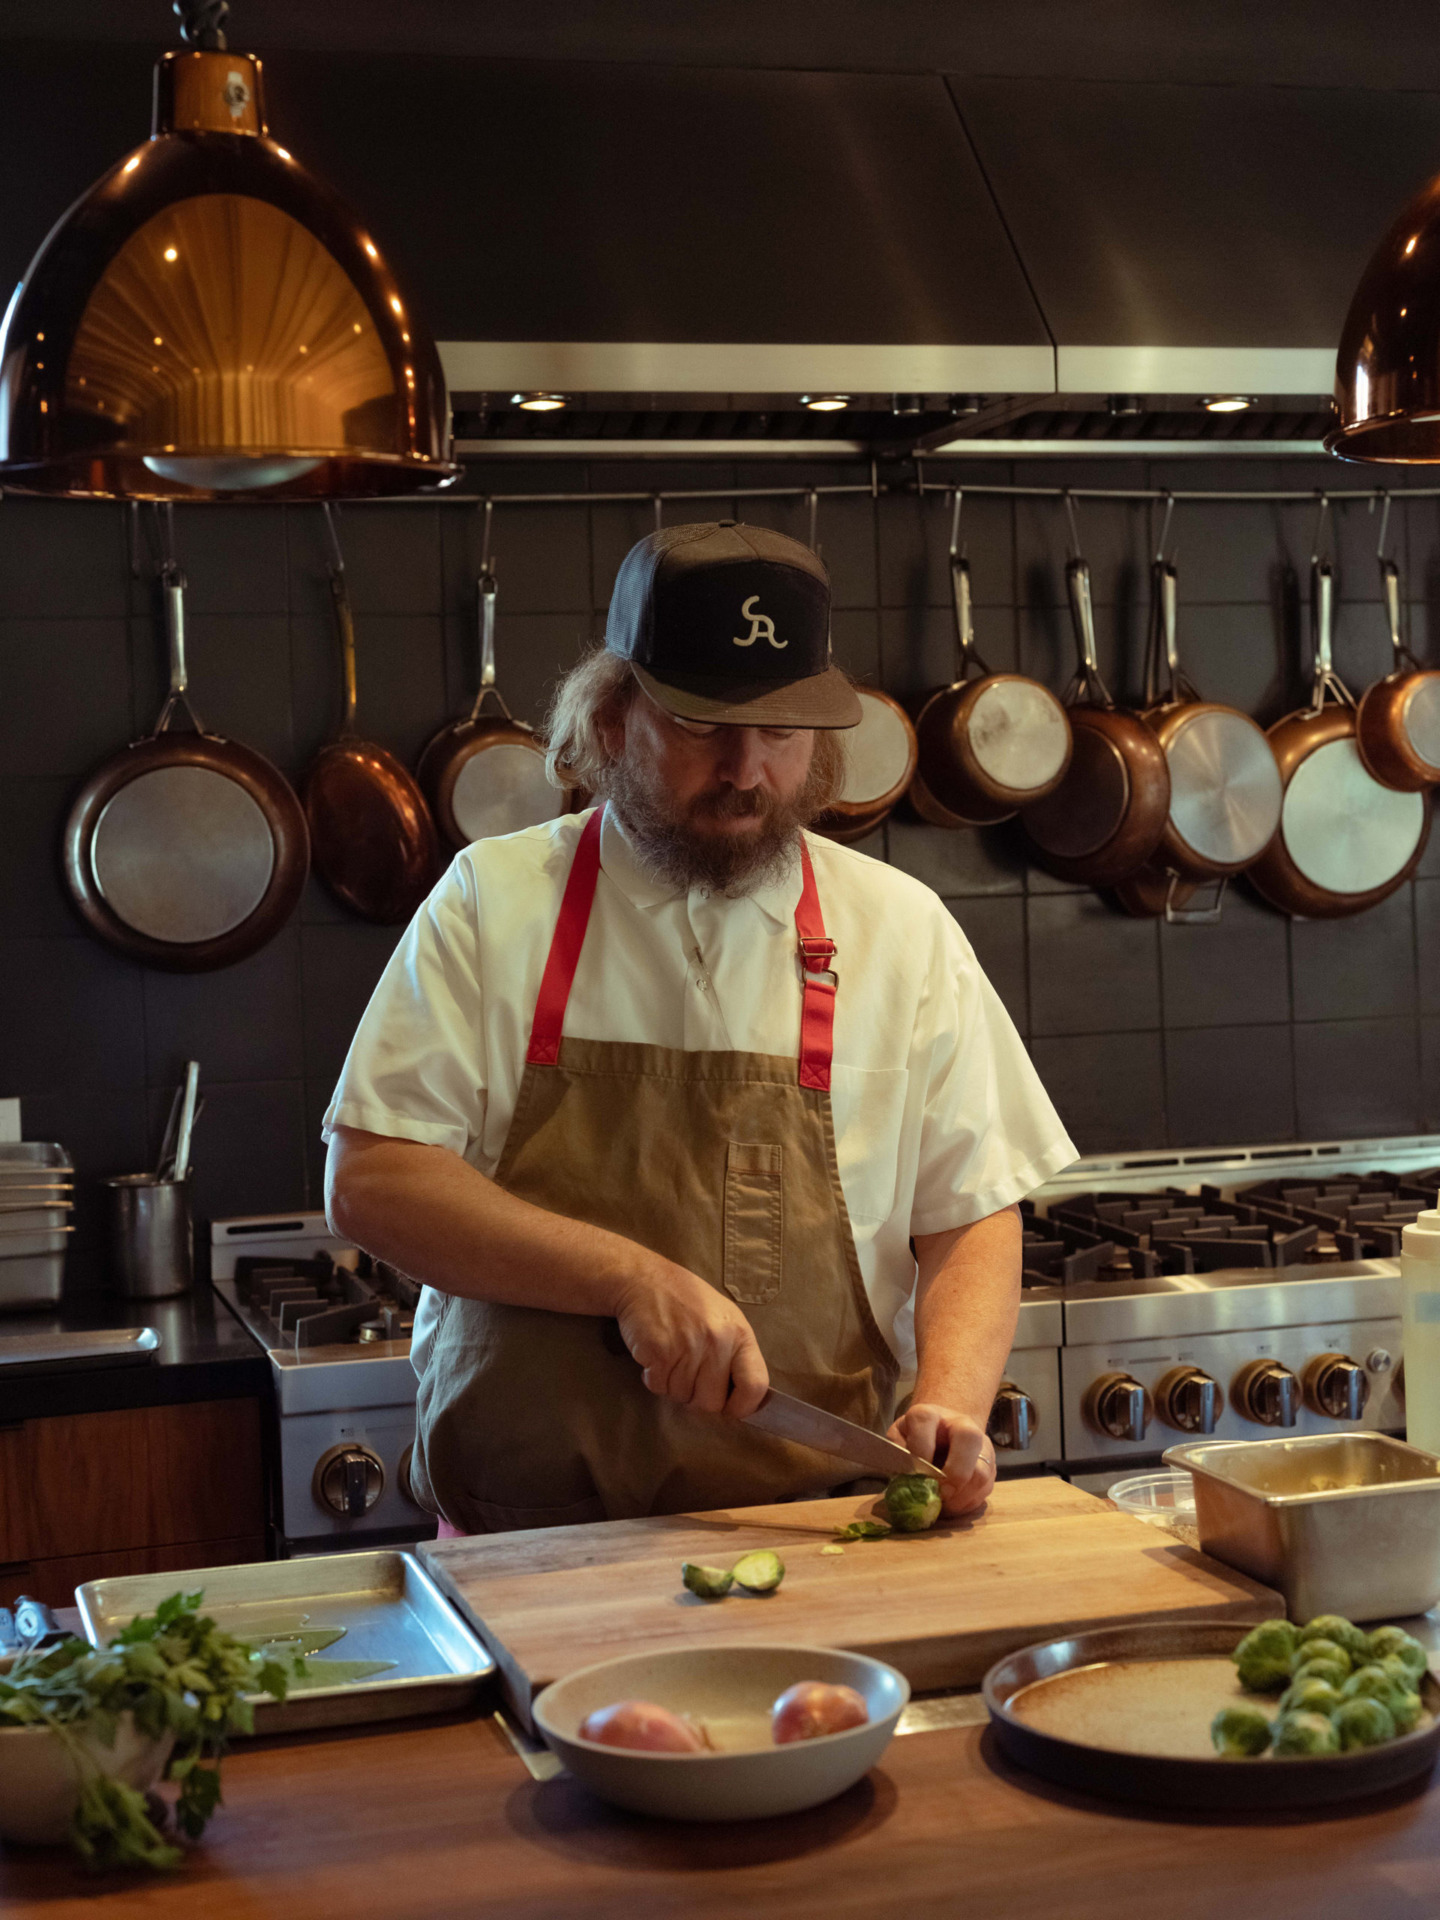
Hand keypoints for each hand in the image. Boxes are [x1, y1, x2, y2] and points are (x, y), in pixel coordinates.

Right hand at [613, 1262, 769, 1416]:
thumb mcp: (724, 1319)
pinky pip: (658, 1387)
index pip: (755, 1386)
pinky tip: (656, 1356)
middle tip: (687, 1375)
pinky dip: (653, 1378)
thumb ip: (735, 1355)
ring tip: (670, 1357)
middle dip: (697, 1398)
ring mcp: (688, 1347)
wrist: (644, 1279)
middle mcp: (717, 1342)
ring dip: (672, 1385)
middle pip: (712, 1403)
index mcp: (740, 1334)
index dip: (741, 1406)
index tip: (728, 1406)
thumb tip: (741, 1400)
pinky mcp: (659, 1352)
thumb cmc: (686, 1300)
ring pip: (682, 1397)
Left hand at [887, 1404, 994, 1514]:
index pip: (926, 1423)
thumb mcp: (898, 1439)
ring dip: (960, 1497)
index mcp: (930, 1414)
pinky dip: (967, 1503)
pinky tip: (952, 1505)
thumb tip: (908, 1477)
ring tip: (943, 1505)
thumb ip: (899, 1453)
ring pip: (981, 1472)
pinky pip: (985, 1489)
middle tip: (939, 1494)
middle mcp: (961, 1424)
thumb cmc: (915, 1440)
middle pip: (969, 1439)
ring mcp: (981, 1445)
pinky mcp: (991, 1466)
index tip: (916, 1474)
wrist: (941, 1436)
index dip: (920, 1452)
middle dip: (953, 1474)